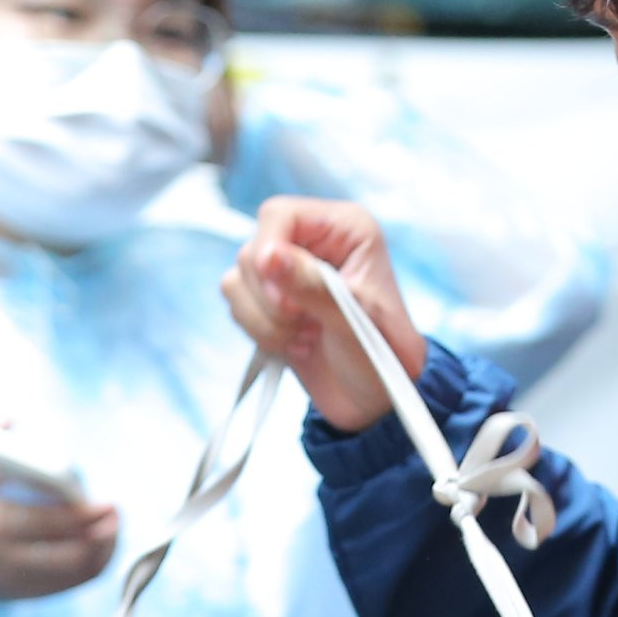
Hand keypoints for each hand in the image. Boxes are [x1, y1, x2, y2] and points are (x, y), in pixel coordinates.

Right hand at [0, 449, 117, 608]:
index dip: (83, 516)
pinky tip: (101, 549)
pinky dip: (89, 570)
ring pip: (72, 577)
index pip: (47, 523)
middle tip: (116, 514)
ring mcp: (14, 583)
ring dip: (101, 555)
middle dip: (100, 536)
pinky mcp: (23, 596)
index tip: (107, 503)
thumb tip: (10, 416)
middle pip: (67, 555)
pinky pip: (66, 587)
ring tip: (114, 531)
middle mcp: (3, 559)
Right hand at [224, 196, 428, 434]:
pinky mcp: (269, 301)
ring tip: (306, 338)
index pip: (279, 216)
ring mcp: (288, 272)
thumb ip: (310, 285)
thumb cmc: (382, 355)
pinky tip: (294, 344)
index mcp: (344, 228)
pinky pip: (235, 303)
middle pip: (253, 250)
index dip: (269, 251)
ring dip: (264, 320)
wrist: (375, 401)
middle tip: (307, 325)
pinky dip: (259, 331)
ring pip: (237, 279)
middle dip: (271, 299)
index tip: (284, 300)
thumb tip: (266, 254)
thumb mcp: (353, 320)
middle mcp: (313, 241)